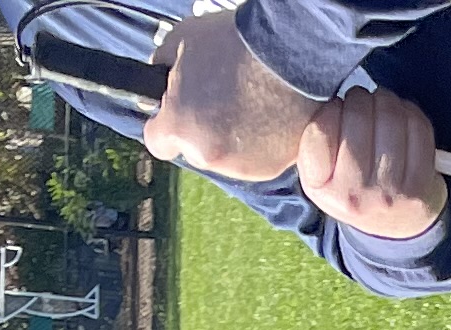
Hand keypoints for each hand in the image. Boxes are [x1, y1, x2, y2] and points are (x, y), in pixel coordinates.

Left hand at [142, 12, 319, 178]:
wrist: (291, 51)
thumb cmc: (235, 40)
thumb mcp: (181, 41)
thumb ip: (164, 71)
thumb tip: (161, 86)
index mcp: (180, 126)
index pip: (158, 142)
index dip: (167, 124)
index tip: (179, 111)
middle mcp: (207, 154)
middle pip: (195, 151)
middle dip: (204, 130)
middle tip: (223, 98)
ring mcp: (242, 166)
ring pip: (227, 158)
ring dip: (233, 139)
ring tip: (251, 105)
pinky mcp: (272, 168)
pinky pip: (257, 159)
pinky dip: (260, 143)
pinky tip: (269, 115)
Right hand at [295, 89, 449, 238]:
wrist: (394, 226)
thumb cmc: (352, 184)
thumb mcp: (320, 170)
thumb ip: (317, 135)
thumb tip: (332, 93)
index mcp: (319, 186)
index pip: (321, 128)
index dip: (332, 107)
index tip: (337, 111)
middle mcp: (353, 194)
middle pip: (358, 116)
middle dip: (360, 98)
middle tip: (361, 103)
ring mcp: (389, 192)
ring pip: (390, 116)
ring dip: (385, 100)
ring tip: (380, 107)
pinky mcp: (420, 185)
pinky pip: (417, 127)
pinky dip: (409, 112)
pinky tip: (402, 120)